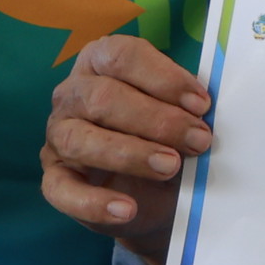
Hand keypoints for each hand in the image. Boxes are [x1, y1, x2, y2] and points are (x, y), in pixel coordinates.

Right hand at [38, 33, 209, 263]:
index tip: (201, 103)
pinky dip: (94, 202)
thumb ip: (189, 107)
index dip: (162, 77)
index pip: (120, 56)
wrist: (157, 195)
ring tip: (170, 167)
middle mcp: (73, 96)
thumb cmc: (168, 138)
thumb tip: (209, 111)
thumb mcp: (182, 117)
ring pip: (80, 140)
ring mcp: (59, 137)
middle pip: (102, 97)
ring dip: (130, 154)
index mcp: (100, 64)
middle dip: (157, 120)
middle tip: (199, 140)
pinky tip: (126, 209)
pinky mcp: (55, 178)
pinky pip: (61, 189)